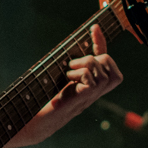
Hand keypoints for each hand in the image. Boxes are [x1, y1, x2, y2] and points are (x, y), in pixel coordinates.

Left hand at [7, 24, 122, 147]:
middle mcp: (98, 90)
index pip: (106, 59)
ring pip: (99, 65)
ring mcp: (93, 95)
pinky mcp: (85, 97)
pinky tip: (69, 80)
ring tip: (69, 73)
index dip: (100, 41)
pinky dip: (78, 73)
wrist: (40, 120)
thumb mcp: (65, 75)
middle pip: (107, 60)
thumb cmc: (50, 98)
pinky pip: (91, 77)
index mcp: (95, 84)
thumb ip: (76, 61)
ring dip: (81, 64)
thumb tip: (79, 42)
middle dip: (90, 56)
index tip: (93, 27)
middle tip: (73, 66)